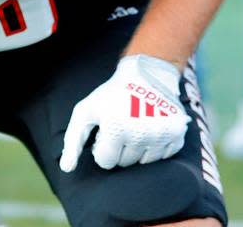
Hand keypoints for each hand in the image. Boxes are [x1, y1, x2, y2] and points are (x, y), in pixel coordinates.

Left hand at [59, 54, 189, 172]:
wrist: (146, 74)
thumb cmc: (111, 95)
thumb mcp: (86, 111)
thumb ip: (73, 140)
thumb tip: (66, 169)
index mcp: (117, 128)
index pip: (105, 161)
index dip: (102, 146)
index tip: (105, 131)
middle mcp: (141, 134)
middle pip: (124, 163)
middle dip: (119, 148)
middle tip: (121, 125)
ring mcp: (161, 135)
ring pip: (143, 162)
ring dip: (137, 149)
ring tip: (135, 125)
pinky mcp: (177, 134)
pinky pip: (162, 157)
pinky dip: (155, 147)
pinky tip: (150, 127)